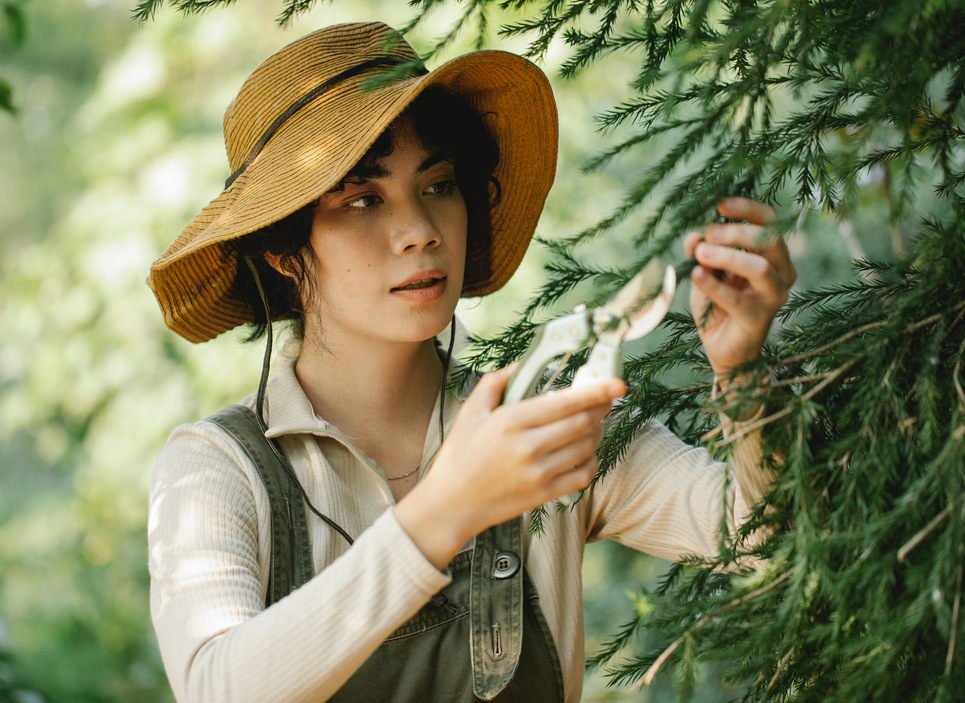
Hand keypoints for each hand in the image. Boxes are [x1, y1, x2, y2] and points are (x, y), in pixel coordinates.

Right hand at [394, 365, 624, 570]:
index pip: (565, 402)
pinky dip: (592, 461)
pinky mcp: (544, 494)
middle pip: (583, 423)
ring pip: (586, 447)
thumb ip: (495, 383)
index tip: (616, 384)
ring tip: (590, 424)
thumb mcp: (470, 412)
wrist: (451, 504)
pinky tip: (584, 453)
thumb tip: (519, 365)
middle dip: (600, 408)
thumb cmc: (459, 456)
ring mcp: (539, 473)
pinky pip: (583, 475)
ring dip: (596, 432)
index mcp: (510, 421)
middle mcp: (528, 447)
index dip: (596, 392)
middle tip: (604, 400)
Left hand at [684, 197, 796, 379]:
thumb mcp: (706, 271)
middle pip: (769, 240)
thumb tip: (694, 235)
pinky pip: (737, 299)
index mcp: (772, 255)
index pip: (769, 222)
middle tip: (708, 233)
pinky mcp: (759, 319)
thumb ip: (701, 251)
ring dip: (728, 256)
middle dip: (736, 232)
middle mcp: (782, 272)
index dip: (747, 209)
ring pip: (760, 267)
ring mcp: (774, 296)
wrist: (723, 349)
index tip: (720, 205)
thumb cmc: (718, 305)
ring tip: (701, 254)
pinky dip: (714, 285)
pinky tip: (696, 275)